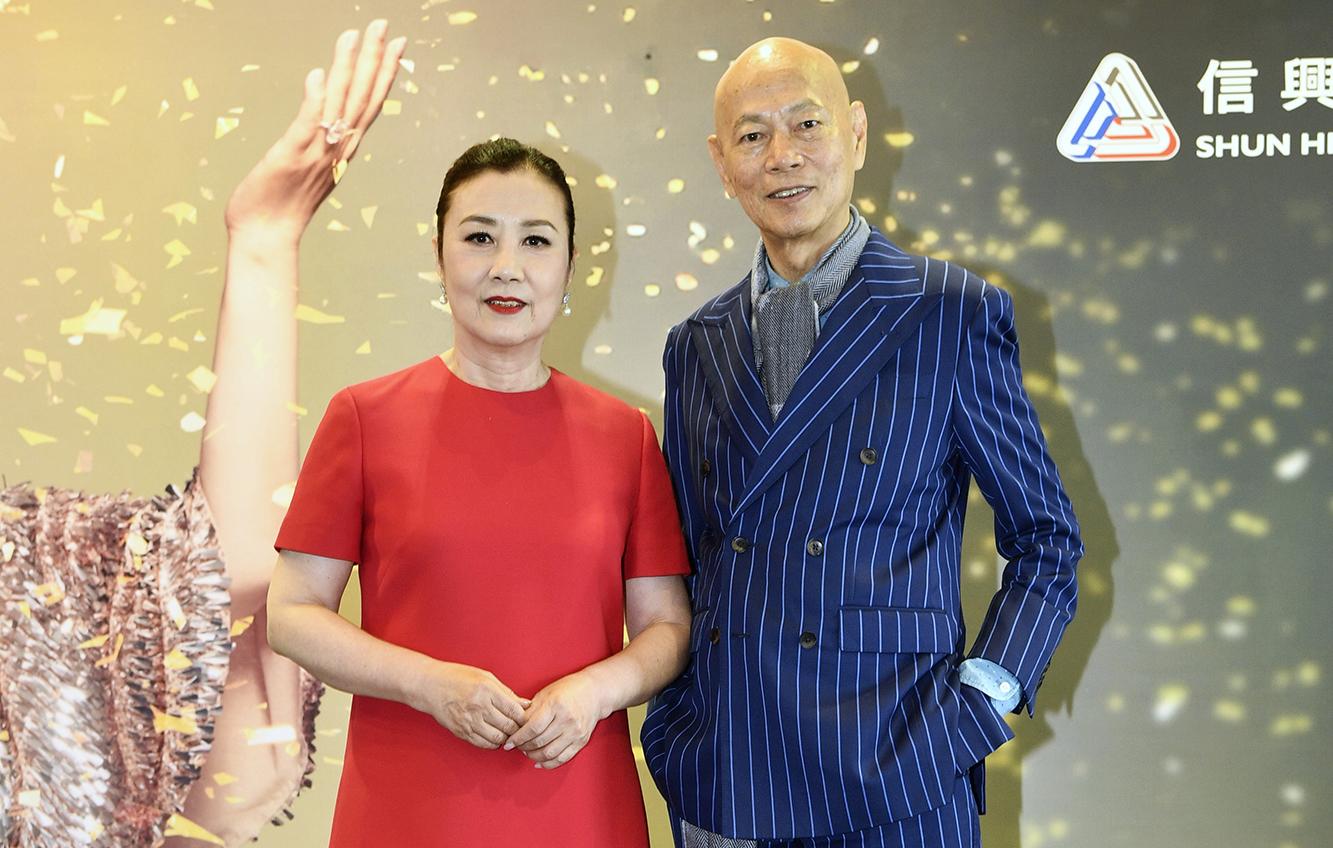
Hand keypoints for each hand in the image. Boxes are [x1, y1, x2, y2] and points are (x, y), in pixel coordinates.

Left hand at [224, 20, 406, 243]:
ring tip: (356, 37)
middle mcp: (336, 147)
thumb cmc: (280, 205)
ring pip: (339, 104)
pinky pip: (307, 124)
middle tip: (385, 26)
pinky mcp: (291, 156)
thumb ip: (318, 136)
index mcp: (342, 148)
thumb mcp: (307, 165)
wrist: (267, 236)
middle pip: (362, 97)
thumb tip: (323, 110)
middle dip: (375, 59)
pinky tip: (320, 74)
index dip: (383, 71)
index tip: (396, 44)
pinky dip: (315, 100)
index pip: (369, 102)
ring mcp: (316, 151)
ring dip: (349, 69)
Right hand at [415, 662, 531, 749]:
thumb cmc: (458, 677)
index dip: (525, 717)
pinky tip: (494, 736)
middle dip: (518, 729)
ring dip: (506, 737)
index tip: (527, 718)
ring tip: (507, 732)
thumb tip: (526, 704)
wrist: (430, 686)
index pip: (514, 710)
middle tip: (521, 728)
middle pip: (508, 726)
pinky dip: (493, 743)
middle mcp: (478, 707)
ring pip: (497, 738)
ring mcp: (469, 721)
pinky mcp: (461, 732)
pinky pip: (483, 744)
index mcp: (486, 690)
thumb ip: (506, 692)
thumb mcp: (485, 677)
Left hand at [505, 671, 607, 768]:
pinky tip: (538, 761)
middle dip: (523, 747)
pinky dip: (548, 763)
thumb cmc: (568, 690)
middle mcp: (567, 720)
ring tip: (527, 752)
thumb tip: (514, 727)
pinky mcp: (581, 741)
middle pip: (539, 742)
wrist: (595, 692)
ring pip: (549, 753)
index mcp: (556, 705)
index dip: (518, 738)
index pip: (532, 728)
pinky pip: (562, 758)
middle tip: (516, 746)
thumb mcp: (546, 693)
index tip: (509, 743)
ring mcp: (576, 732)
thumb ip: (530, 710)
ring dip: (534, 756)